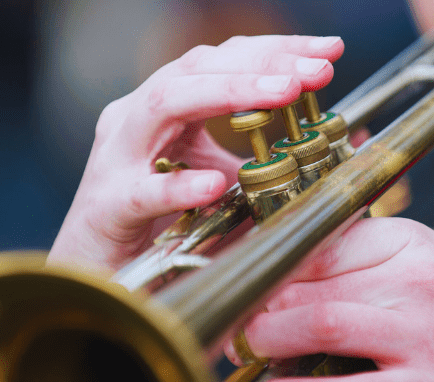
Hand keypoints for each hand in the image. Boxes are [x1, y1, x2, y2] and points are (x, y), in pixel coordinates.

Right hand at [48, 35, 343, 270]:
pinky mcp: (107, 206)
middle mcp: (139, 120)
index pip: (223, 61)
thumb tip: (333, 144)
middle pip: (198, 67)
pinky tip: (215, 185)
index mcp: (168, 110)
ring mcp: (117, 158)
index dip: (276, 50)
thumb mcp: (223, 185)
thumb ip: (263, 163)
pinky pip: (141, 190)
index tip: (328, 50)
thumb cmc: (160, 228)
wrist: (101, 278)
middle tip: (317, 67)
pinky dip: (180, 186)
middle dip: (263, 62)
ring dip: (228, 93)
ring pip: (165, 103)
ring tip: (283, 93)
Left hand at [231, 217, 433, 381]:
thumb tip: (295, 255)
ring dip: (266, 341)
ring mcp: (422, 337)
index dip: (265, 258)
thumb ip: (371, 258)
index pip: (319, 239)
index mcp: (414, 244)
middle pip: (310, 280)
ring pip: (317, 324)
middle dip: (256, 303)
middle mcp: (417, 281)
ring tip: (246, 351)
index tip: (235, 273)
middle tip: (233, 321)